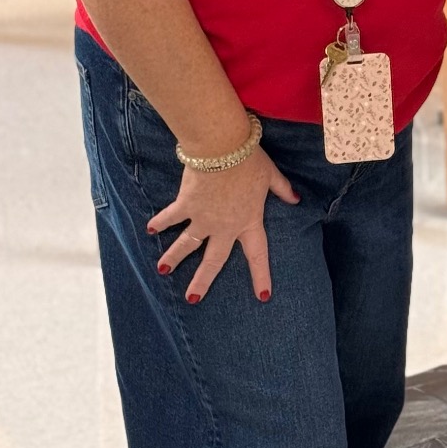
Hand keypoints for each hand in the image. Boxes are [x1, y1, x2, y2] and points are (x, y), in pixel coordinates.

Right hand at [147, 148, 298, 302]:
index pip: (257, 255)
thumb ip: (283, 190)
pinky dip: (160, 222)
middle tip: (192, 299)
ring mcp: (202, 218)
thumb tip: (296, 199)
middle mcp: (224, 226)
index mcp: (249, 222)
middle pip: (213, 260)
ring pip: (187, 244)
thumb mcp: (271, 175)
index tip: (262, 296)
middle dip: (202, 281)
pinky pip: (171, 217)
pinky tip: (150, 230)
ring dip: (174, 257)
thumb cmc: (250, 161)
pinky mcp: (185, 204)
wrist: (222, 147)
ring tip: (162, 270)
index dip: (261, 276)